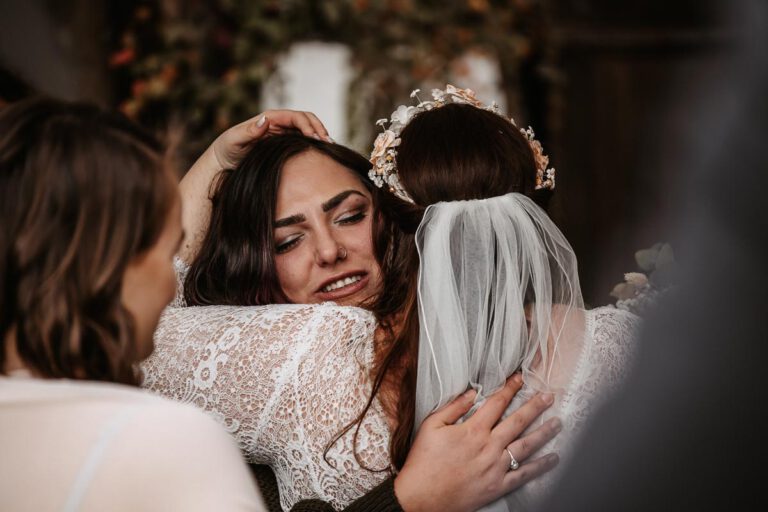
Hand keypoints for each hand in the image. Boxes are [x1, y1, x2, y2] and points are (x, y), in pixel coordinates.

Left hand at [209, 110, 329, 170]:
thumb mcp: (234, 140)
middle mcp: (279, 123)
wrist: (224, 162)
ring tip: (329, 148)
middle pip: (306, 120)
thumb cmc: (227, 149)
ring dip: (319, 136)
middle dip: (318, 128)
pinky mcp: (285, 144)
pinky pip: (303, 141)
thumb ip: (249, 131)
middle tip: (328, 143)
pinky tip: (321, 154)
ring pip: (307, 130)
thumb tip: (265, 120)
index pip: (295, 116)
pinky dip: (314, 145)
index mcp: (270, 118)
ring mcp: (283, 134)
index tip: (315, 138)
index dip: (308, 125)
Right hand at [394, 375, 560, 511]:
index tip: (521, 378)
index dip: (510, 388)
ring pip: (526, 446)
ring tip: (558, 423)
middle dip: (535, 406)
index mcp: (473, 430)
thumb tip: (472, 392)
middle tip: (549, 396)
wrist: (421, 497)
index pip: (497, 403)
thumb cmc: (423, 461)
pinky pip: (524, 474)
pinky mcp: (498, 486)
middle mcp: (489, 446)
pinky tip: (553, 458)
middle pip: (518, 421)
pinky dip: (540, 466)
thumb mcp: (431, 426)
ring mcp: (495, 467)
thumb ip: (454, 407)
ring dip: (544, 432)